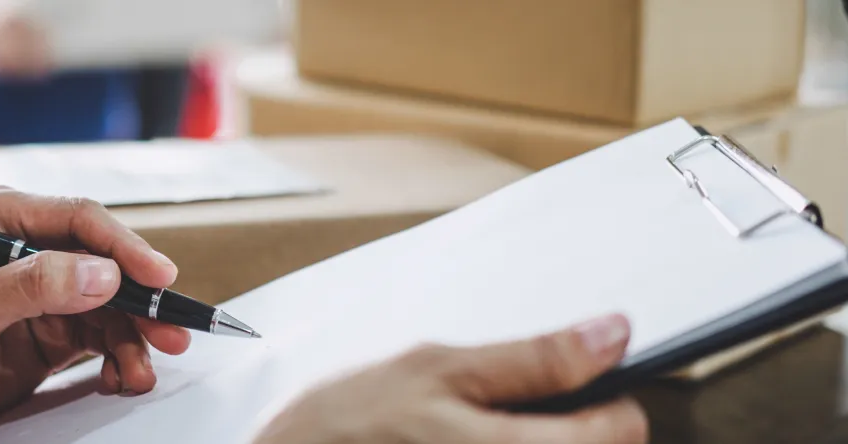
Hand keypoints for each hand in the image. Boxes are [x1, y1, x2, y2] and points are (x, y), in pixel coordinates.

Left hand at [0, 188, 190, 442]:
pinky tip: (119, 378)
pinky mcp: (55, 331)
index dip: (126, 248)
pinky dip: (119, 360)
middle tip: (172, 332)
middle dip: (142, 304)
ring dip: (134, 342)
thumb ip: (32, 287)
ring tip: (140, 374)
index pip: (82, 222)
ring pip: (114, 309)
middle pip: (109, 267)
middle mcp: (33, 251)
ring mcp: (48, 293)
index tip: (158, 277)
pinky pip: (104, 340)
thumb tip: (102, 275)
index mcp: (4, 221)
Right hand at [253, 314, 647, 443]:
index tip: (577, 384)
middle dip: (573, 426)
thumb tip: (609, 336)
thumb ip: (534, 358)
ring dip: (542, 439)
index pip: (624, 430)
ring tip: (482, 430)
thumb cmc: (350, 422)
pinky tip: (468, 442)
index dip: (606, 395)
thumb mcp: (440, 367)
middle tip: (513, 409)